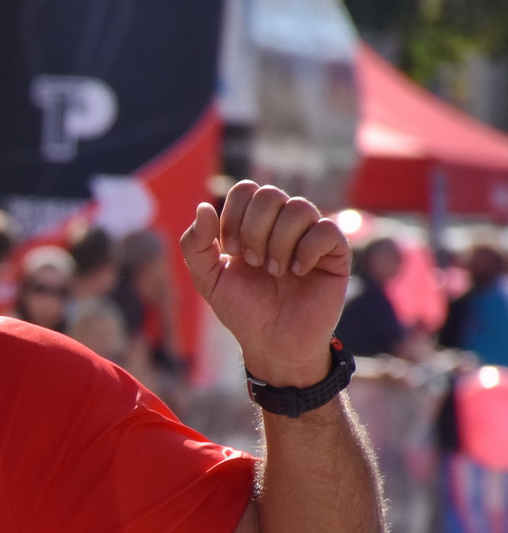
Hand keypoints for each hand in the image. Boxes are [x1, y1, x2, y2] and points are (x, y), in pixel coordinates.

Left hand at [182, 181, 351, 387]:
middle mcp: (282, 223)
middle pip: (269, 194)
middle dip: (254, 231)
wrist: (272, 342)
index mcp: (252, 223)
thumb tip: (203, 207)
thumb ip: (196, 245)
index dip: (233, 217)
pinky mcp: (335, 251)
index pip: (245, 190)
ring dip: (279, 243)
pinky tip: (298, 273)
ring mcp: (310, 234)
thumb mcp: (208, 280)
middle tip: (253, 263)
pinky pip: (326, 229)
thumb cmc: (243, 309)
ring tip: (275, 272)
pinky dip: (306, 251)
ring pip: (299, 207)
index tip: (231, 251)